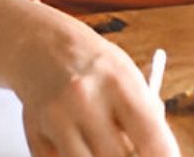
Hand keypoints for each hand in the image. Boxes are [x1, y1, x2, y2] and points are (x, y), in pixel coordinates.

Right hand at [0, 0, 178, 156]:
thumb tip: (159, 154)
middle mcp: (85, 100)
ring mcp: (56, 121)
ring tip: (106, 145)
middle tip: (133, 151)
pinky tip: (80, 144)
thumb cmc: (95, 66)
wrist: (41, 46)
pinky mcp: (35, 137)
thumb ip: (145, 114)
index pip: (151, 136)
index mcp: (117, 81)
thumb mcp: (128, 76)